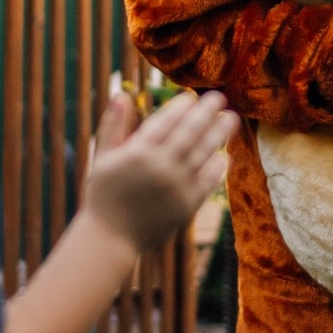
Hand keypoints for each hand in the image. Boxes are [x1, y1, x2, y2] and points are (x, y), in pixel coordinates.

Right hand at [82, 90, 234, 252]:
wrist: (111, 238)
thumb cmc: (103, 194)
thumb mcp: (102, 157)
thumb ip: (113, 125)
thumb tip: (123, 94)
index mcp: (137, 153)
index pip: (166, 121)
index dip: (182, 107)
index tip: (192, 97)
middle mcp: (160, 167)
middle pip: (190, 133)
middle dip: (206, 113)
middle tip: (219, 97)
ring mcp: (176, 187)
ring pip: (203, 153)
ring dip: (219, 134)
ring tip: (231, 119)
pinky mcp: (187, 205)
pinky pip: (208, 181)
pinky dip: (218, 167)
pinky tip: (224, 155)